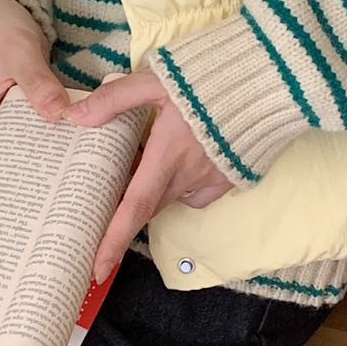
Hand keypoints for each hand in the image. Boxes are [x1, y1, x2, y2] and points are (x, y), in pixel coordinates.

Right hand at [0, 0, 67, 207]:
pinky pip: (33, 140)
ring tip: (40, 218)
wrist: (4, 3)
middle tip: (9, 239)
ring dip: (23, 183)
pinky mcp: (26, 108)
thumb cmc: (1, 28)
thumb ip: (39, 84)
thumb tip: (59, 115)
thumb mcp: (21, 54)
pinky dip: (43, 157)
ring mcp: (7, 117)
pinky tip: (64, 174)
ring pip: (13, 157)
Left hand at [64, 70, 232, 279]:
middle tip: (108, 202)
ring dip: (157, 190)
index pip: (135, 208)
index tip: (98, 269)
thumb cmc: (211, 76)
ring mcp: (215, 179)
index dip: (114, 241)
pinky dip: (185, 183)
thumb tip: (74, 117)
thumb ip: (114, 99)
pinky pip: (200, 191)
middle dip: (129, 211)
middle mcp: (191, 176)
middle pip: (151, 205)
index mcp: (168, 156)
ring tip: (150, 163)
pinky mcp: (234, 175)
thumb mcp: (157, 80)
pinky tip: (186, 157)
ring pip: (175, 196)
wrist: (273, 78)